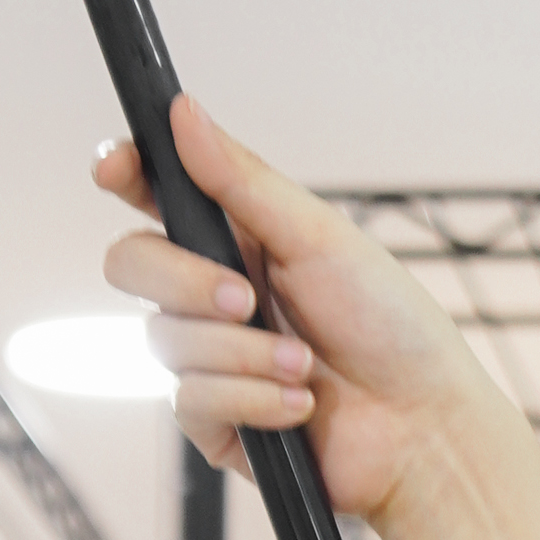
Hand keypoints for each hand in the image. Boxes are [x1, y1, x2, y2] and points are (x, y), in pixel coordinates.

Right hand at [95, 96, 487, 528]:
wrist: (424, 426)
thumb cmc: (392, 326)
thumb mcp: (321, 239)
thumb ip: (243, 182)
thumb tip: (183, 112)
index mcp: (240, 239)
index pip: (156, 196)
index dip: (125, 174)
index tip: (116, 169)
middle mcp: (215, 293)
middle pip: (132, 264)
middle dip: (185, 281)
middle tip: (247, 298)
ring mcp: (210, 357)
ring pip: (163, 338)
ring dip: (243, 353)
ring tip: (306, 364)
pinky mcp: (214, 420)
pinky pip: (190, 400)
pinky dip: (251, 398)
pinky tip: (299, 404)